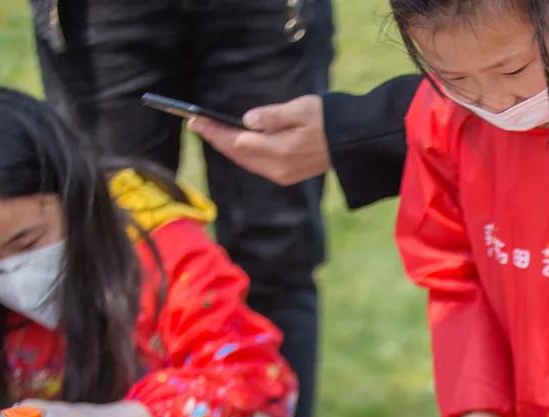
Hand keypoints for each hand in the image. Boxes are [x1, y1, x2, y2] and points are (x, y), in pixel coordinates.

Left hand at [188, 95, 328, 185]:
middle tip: (197, 124)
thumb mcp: (302, 109)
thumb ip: (273, 116)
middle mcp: (279, 168)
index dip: (215, 131)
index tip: (196, 120)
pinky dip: (242, 155)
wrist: (353, 143)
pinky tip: (236, 144)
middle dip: (217, 139)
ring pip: (246, 162)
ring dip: (228, 148)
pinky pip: (257, 166)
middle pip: (238, 155)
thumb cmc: (329, 120)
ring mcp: (283, 175)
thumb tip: (247, 120)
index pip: (238, 142)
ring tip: (212, 132)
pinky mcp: (288, 176)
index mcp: (281, 151)